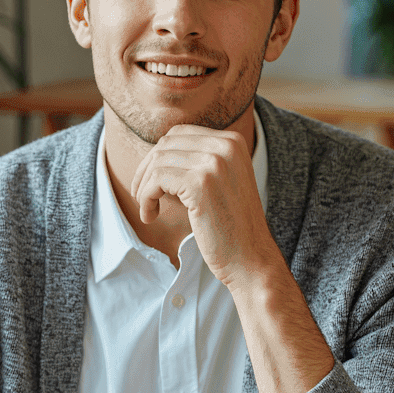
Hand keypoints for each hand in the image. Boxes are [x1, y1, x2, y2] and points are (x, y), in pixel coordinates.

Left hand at [130, 125, 279, 286]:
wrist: (250, 258)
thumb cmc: (230, 226)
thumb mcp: (218, 182)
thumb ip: (194, 163)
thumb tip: (152, 156)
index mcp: (232, 141)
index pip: (180, 134)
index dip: (159, 157)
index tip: (153, 183)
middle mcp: (226, 146)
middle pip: (166, 144)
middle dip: (147, 170)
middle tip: (143, 196)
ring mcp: (214, 163)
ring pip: (157, 161)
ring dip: (144, 187)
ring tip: (148, 209)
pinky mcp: (200, 184)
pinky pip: (156, 180)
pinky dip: (146, 198)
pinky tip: (151, 216)